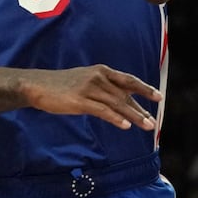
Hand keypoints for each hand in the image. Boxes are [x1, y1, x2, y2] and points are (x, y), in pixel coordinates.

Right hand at [22, 65, 159, 129]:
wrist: (39, 85)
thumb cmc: (62, 85)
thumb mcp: (86, 80)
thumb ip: (103, 87)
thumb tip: (120, 100)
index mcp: (102, 71)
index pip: (128, 80)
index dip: (144, 88)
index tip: (158, 97)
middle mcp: (99, 77)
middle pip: (125, 94)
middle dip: (141, 109)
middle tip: (154, 122)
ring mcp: (90, 88)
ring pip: (117, 104)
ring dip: (134, 116)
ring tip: (147, 126)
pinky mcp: (80, 100)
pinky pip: (102, 110)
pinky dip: (116, 118)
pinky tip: (125, 126)